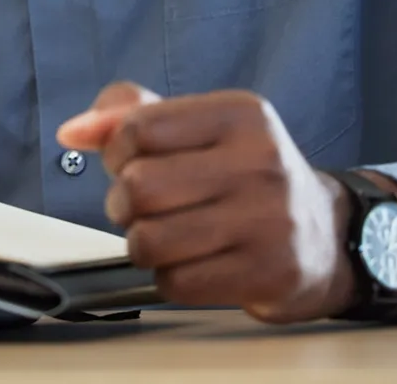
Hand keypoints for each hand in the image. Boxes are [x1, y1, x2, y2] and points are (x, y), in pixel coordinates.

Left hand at [56, 83, 359, 323]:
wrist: (324, 234)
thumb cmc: (243, 174)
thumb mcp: (202, 127)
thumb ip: (133, 114)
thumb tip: (72, 131)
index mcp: (240, 113)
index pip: (140, 128)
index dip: (116, 151)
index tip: (129, 162)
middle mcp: (259, 160)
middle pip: (140, 186)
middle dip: (122, 202)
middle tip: (138, 206)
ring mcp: (267, 219)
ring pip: (151, 239)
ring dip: (139, 243)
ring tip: (159, 234)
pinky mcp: (267, 272)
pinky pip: (175, 283)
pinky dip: (167, 277)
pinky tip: (190, 262)